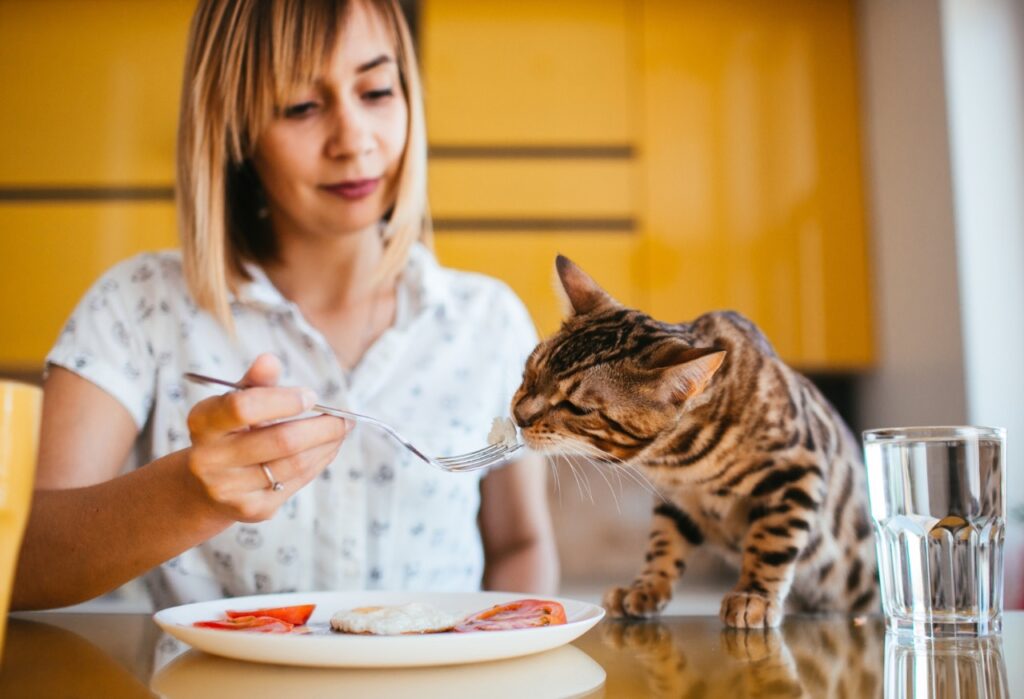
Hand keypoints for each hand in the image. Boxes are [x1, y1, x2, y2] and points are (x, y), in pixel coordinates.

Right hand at [185, 353, 347, 521]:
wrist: (205, 486)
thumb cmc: (229, 431)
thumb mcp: (234, 402)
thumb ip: (254, 382)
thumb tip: (269, 359)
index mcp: (203, 422)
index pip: (244, 407)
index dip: (283, 400)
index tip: (311, 396)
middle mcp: (209, 459)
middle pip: (281, 441)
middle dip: (322, 427)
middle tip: (344, 417)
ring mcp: (230, 488)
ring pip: (295, 464)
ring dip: (327, 445)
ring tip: (341, 430)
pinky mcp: (252, 509)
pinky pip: (297, 481)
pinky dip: (320, 462)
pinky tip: (328, 449)